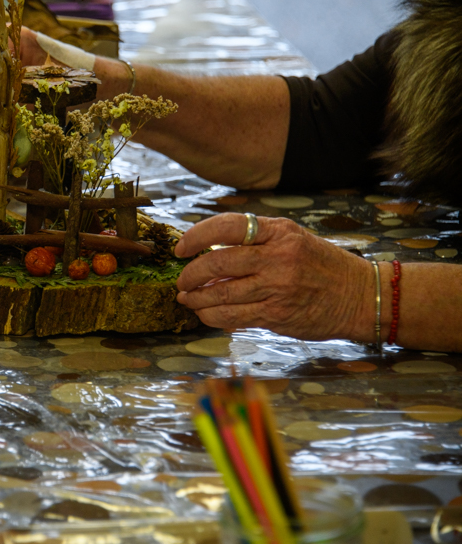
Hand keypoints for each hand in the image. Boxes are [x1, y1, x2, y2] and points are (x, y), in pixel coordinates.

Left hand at [174, 213, 373, 341]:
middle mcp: (277, 257)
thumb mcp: (293, 240)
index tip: (181, 248)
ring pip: (220, 293)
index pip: (226, 227)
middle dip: (190, 274)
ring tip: (187, 298)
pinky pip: (232, 316)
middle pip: (217, 262)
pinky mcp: (276, 315)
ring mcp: (277, 287)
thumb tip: (207, 255)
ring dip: (196, 298)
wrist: (361, 297)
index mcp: (279, 232)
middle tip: (181, 280)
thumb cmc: (323, 266)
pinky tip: (205, 314)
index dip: (196, 237)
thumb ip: (254, 244)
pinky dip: (212, 316)